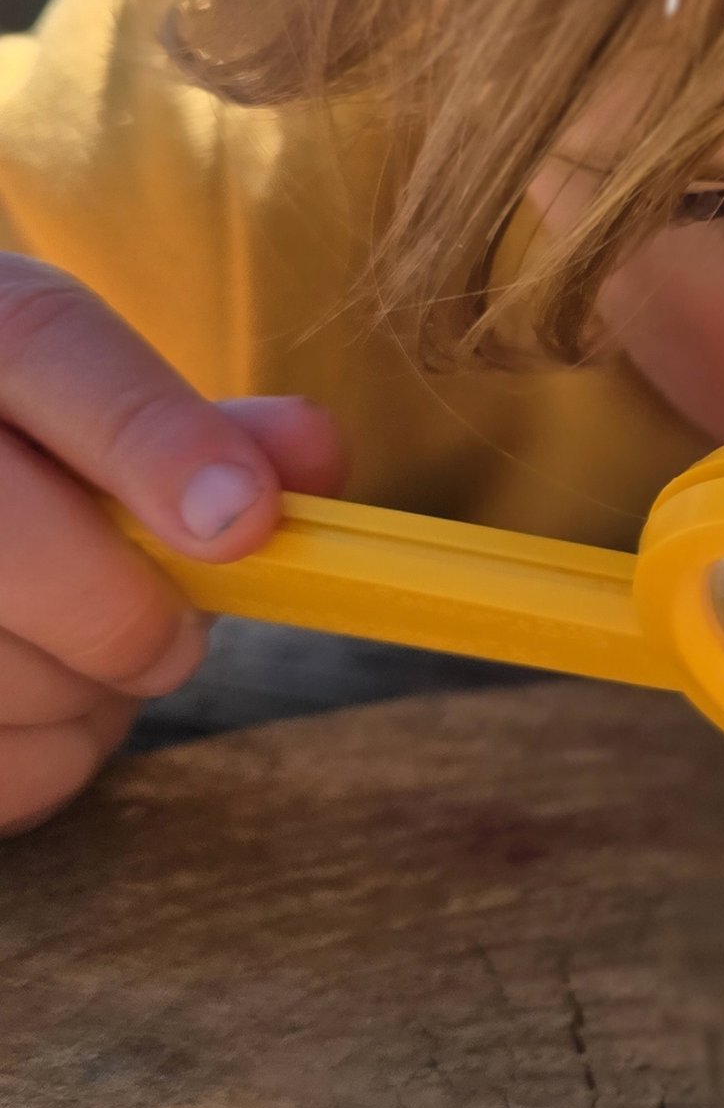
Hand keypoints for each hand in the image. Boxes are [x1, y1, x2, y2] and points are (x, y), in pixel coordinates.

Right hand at [0, 257, 341, 832]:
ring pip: (5, 677)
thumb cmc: (12, 462)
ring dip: (83, 696)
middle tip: (169, 633)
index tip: (244, 523)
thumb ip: (193, 423)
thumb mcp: (72, 404)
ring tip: (65, 650)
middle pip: (18, 546)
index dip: (152, 439)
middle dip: (128, 617)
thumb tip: (310, 452)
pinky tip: (21, 705)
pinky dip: (40, 760)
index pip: (45, 347)